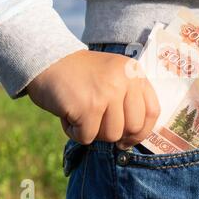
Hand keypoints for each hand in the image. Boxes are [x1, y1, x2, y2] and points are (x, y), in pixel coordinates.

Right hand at [27, 50, 159, 148]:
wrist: (46, 60)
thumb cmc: (80, 74)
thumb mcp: (113, 76)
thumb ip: (128, 98)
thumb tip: (134, 138)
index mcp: (134, 73)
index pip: (152, 111)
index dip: (142, 131)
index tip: (128, 138)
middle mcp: (125, 80)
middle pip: (133, 127)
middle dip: (115, 133)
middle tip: (97, 125)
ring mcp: (108, 92)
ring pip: (112, 135)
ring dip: (93, 132)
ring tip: (80, 113)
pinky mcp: (88, 106)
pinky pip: (88, 137)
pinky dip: (74, 132)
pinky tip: (68, 115)